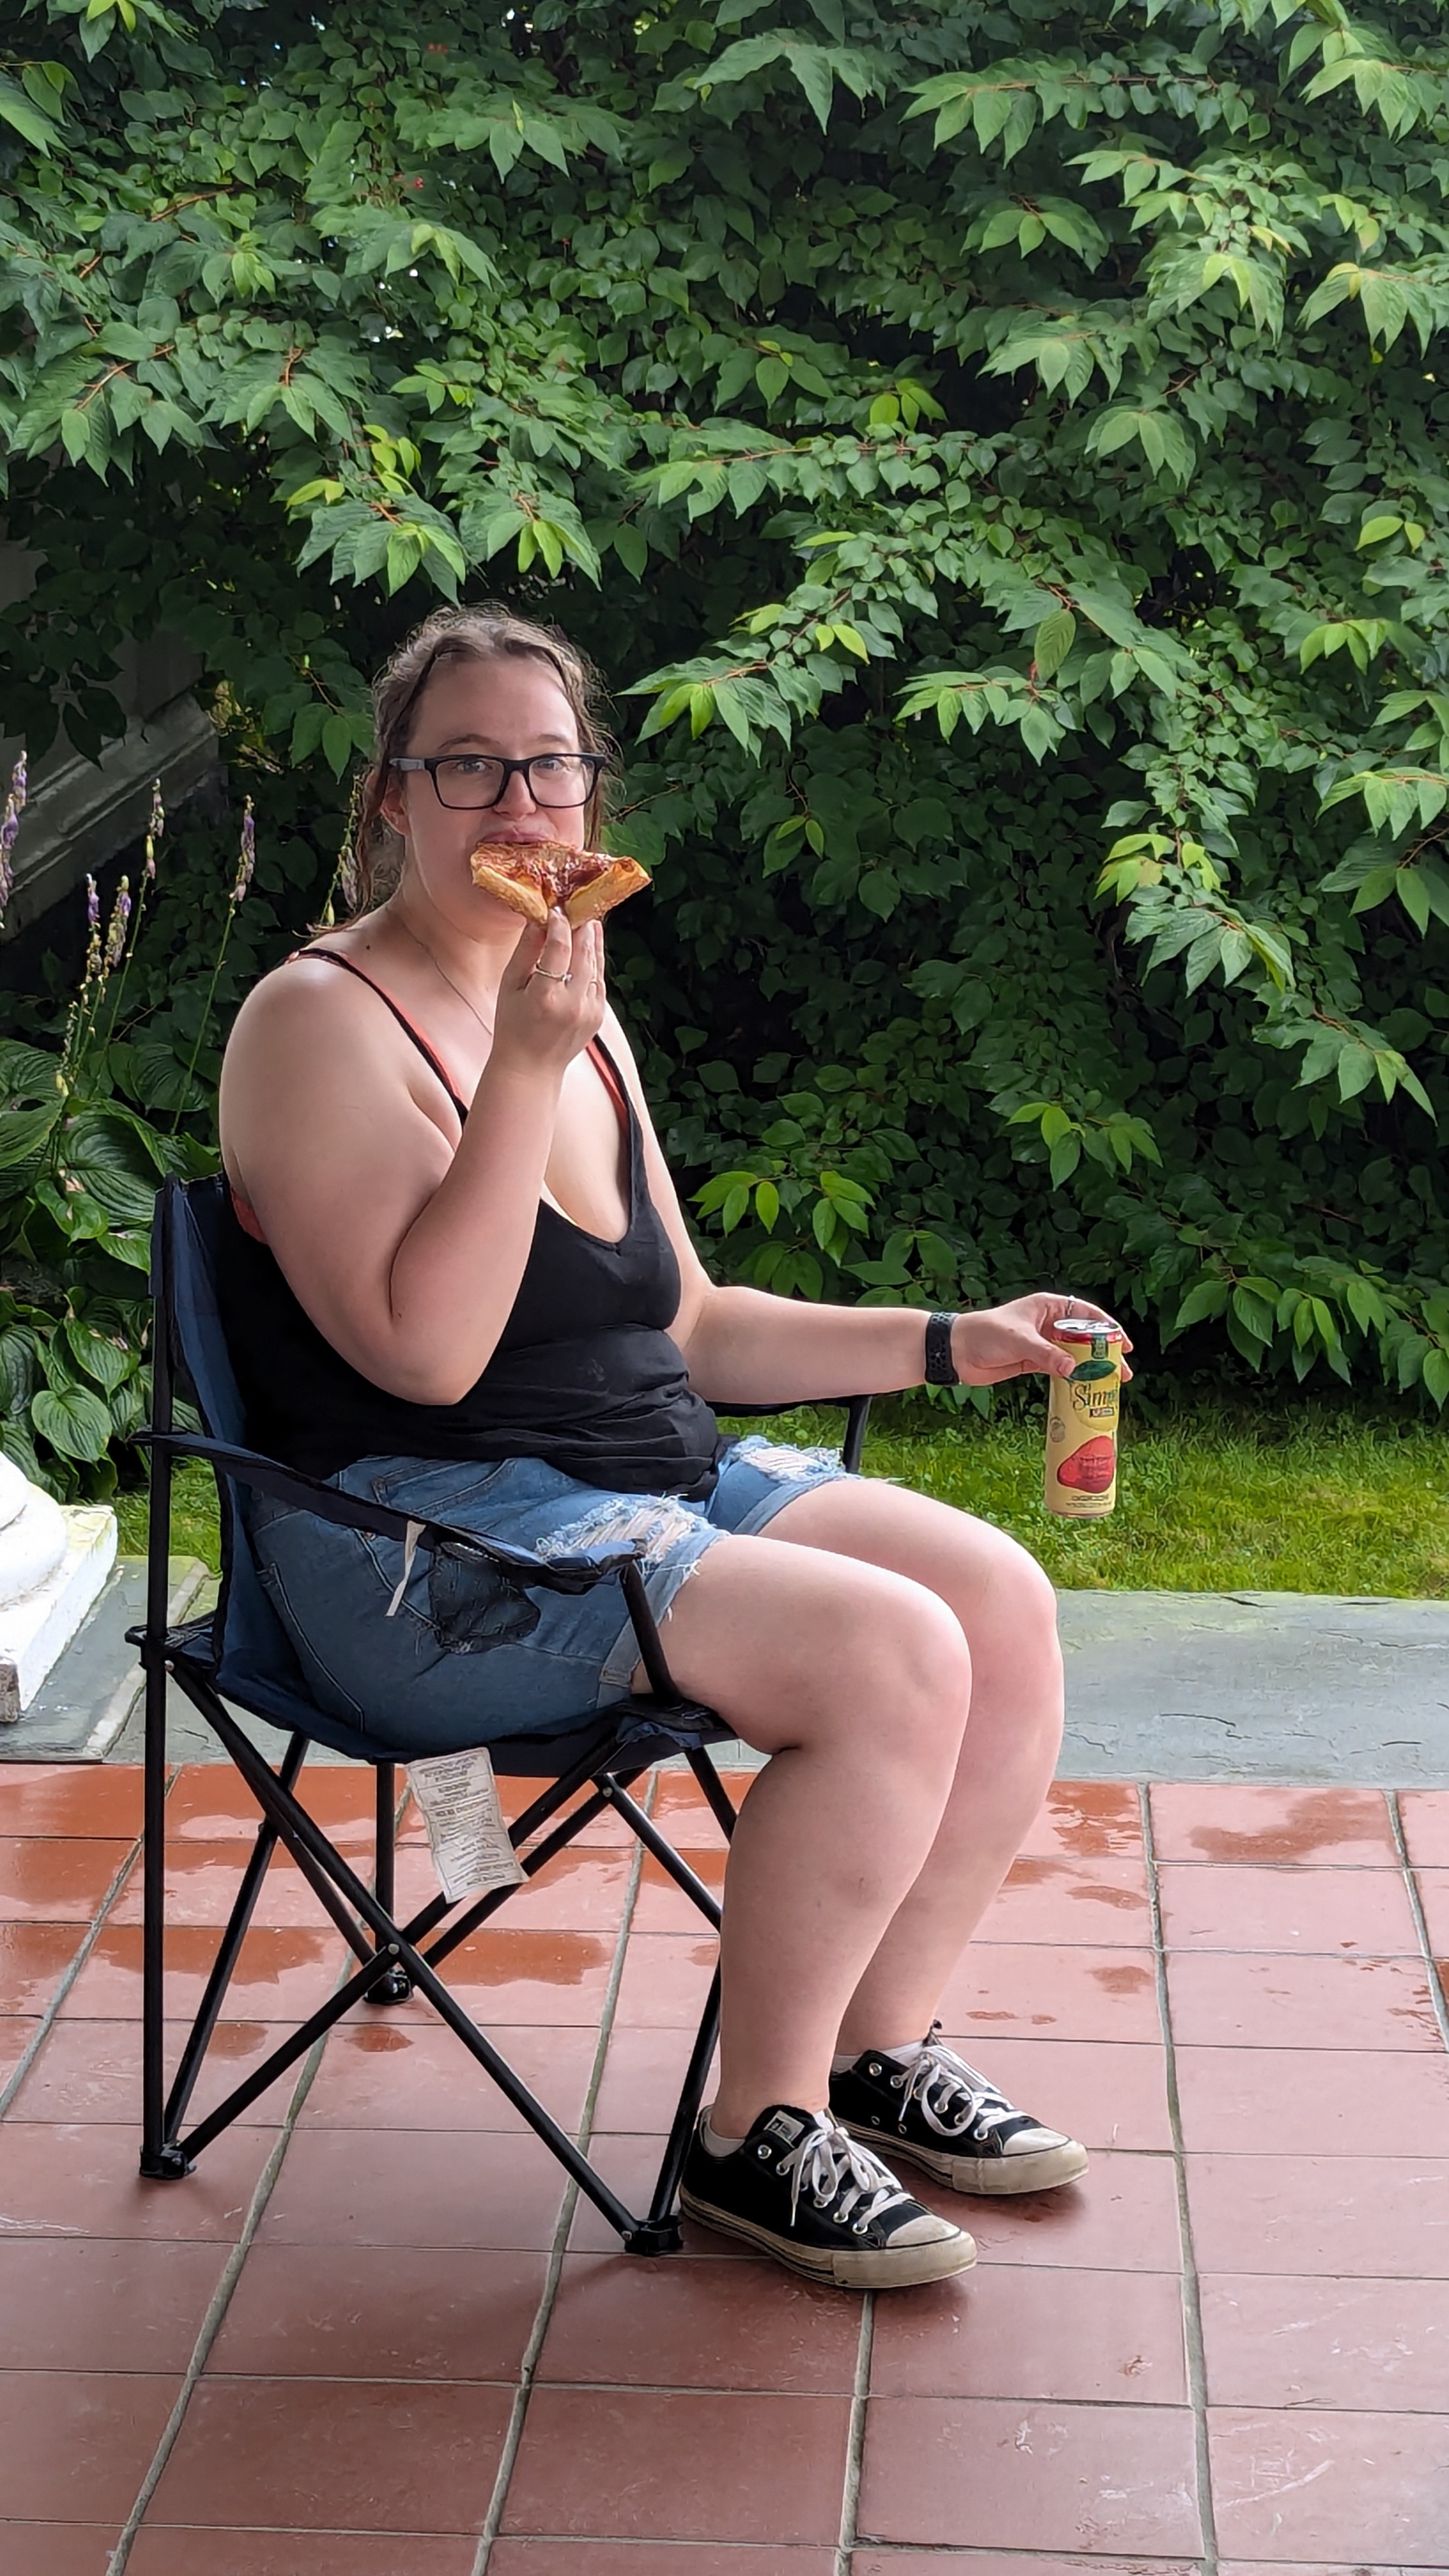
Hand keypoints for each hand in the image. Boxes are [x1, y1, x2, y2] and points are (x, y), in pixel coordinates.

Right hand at [489, 910, 605, 1073]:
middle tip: (578, 907)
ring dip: (593, 942)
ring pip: (596, 966)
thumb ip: (525, 952)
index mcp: (546, 996)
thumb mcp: (510, 987)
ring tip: (588, 922)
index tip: (556, 910)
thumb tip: (538, 920)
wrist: (531, 1068)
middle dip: (581, 928)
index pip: (560, 948)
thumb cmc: (512, 1026)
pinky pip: (599, 981)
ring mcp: (589, 1011)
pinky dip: (595, 963)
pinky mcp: (598, 1016)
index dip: (560, 924)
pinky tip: (590, 949)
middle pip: (584, 953)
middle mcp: (572, 1004)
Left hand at [950, 1294, 1133, 1385]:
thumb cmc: (984, 1333)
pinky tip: (1085, 1389)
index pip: (1086, 1313)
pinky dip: (1072, 1378)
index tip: (1123, 1344)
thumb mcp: (1018, 1340)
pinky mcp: (1033, 1362)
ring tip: (1109, 1384)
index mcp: (1047, 1307)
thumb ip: (1047, 1354)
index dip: (1107, 1327)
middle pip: (1084, 1337)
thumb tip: (1073, 1370)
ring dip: (1091, 1369)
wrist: (955, 1351)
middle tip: (1122, 1372)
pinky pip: (1059, 1370)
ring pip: (1074, 1356)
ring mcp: (1042, 1344)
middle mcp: (1048, 1324)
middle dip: (1104, 1353)